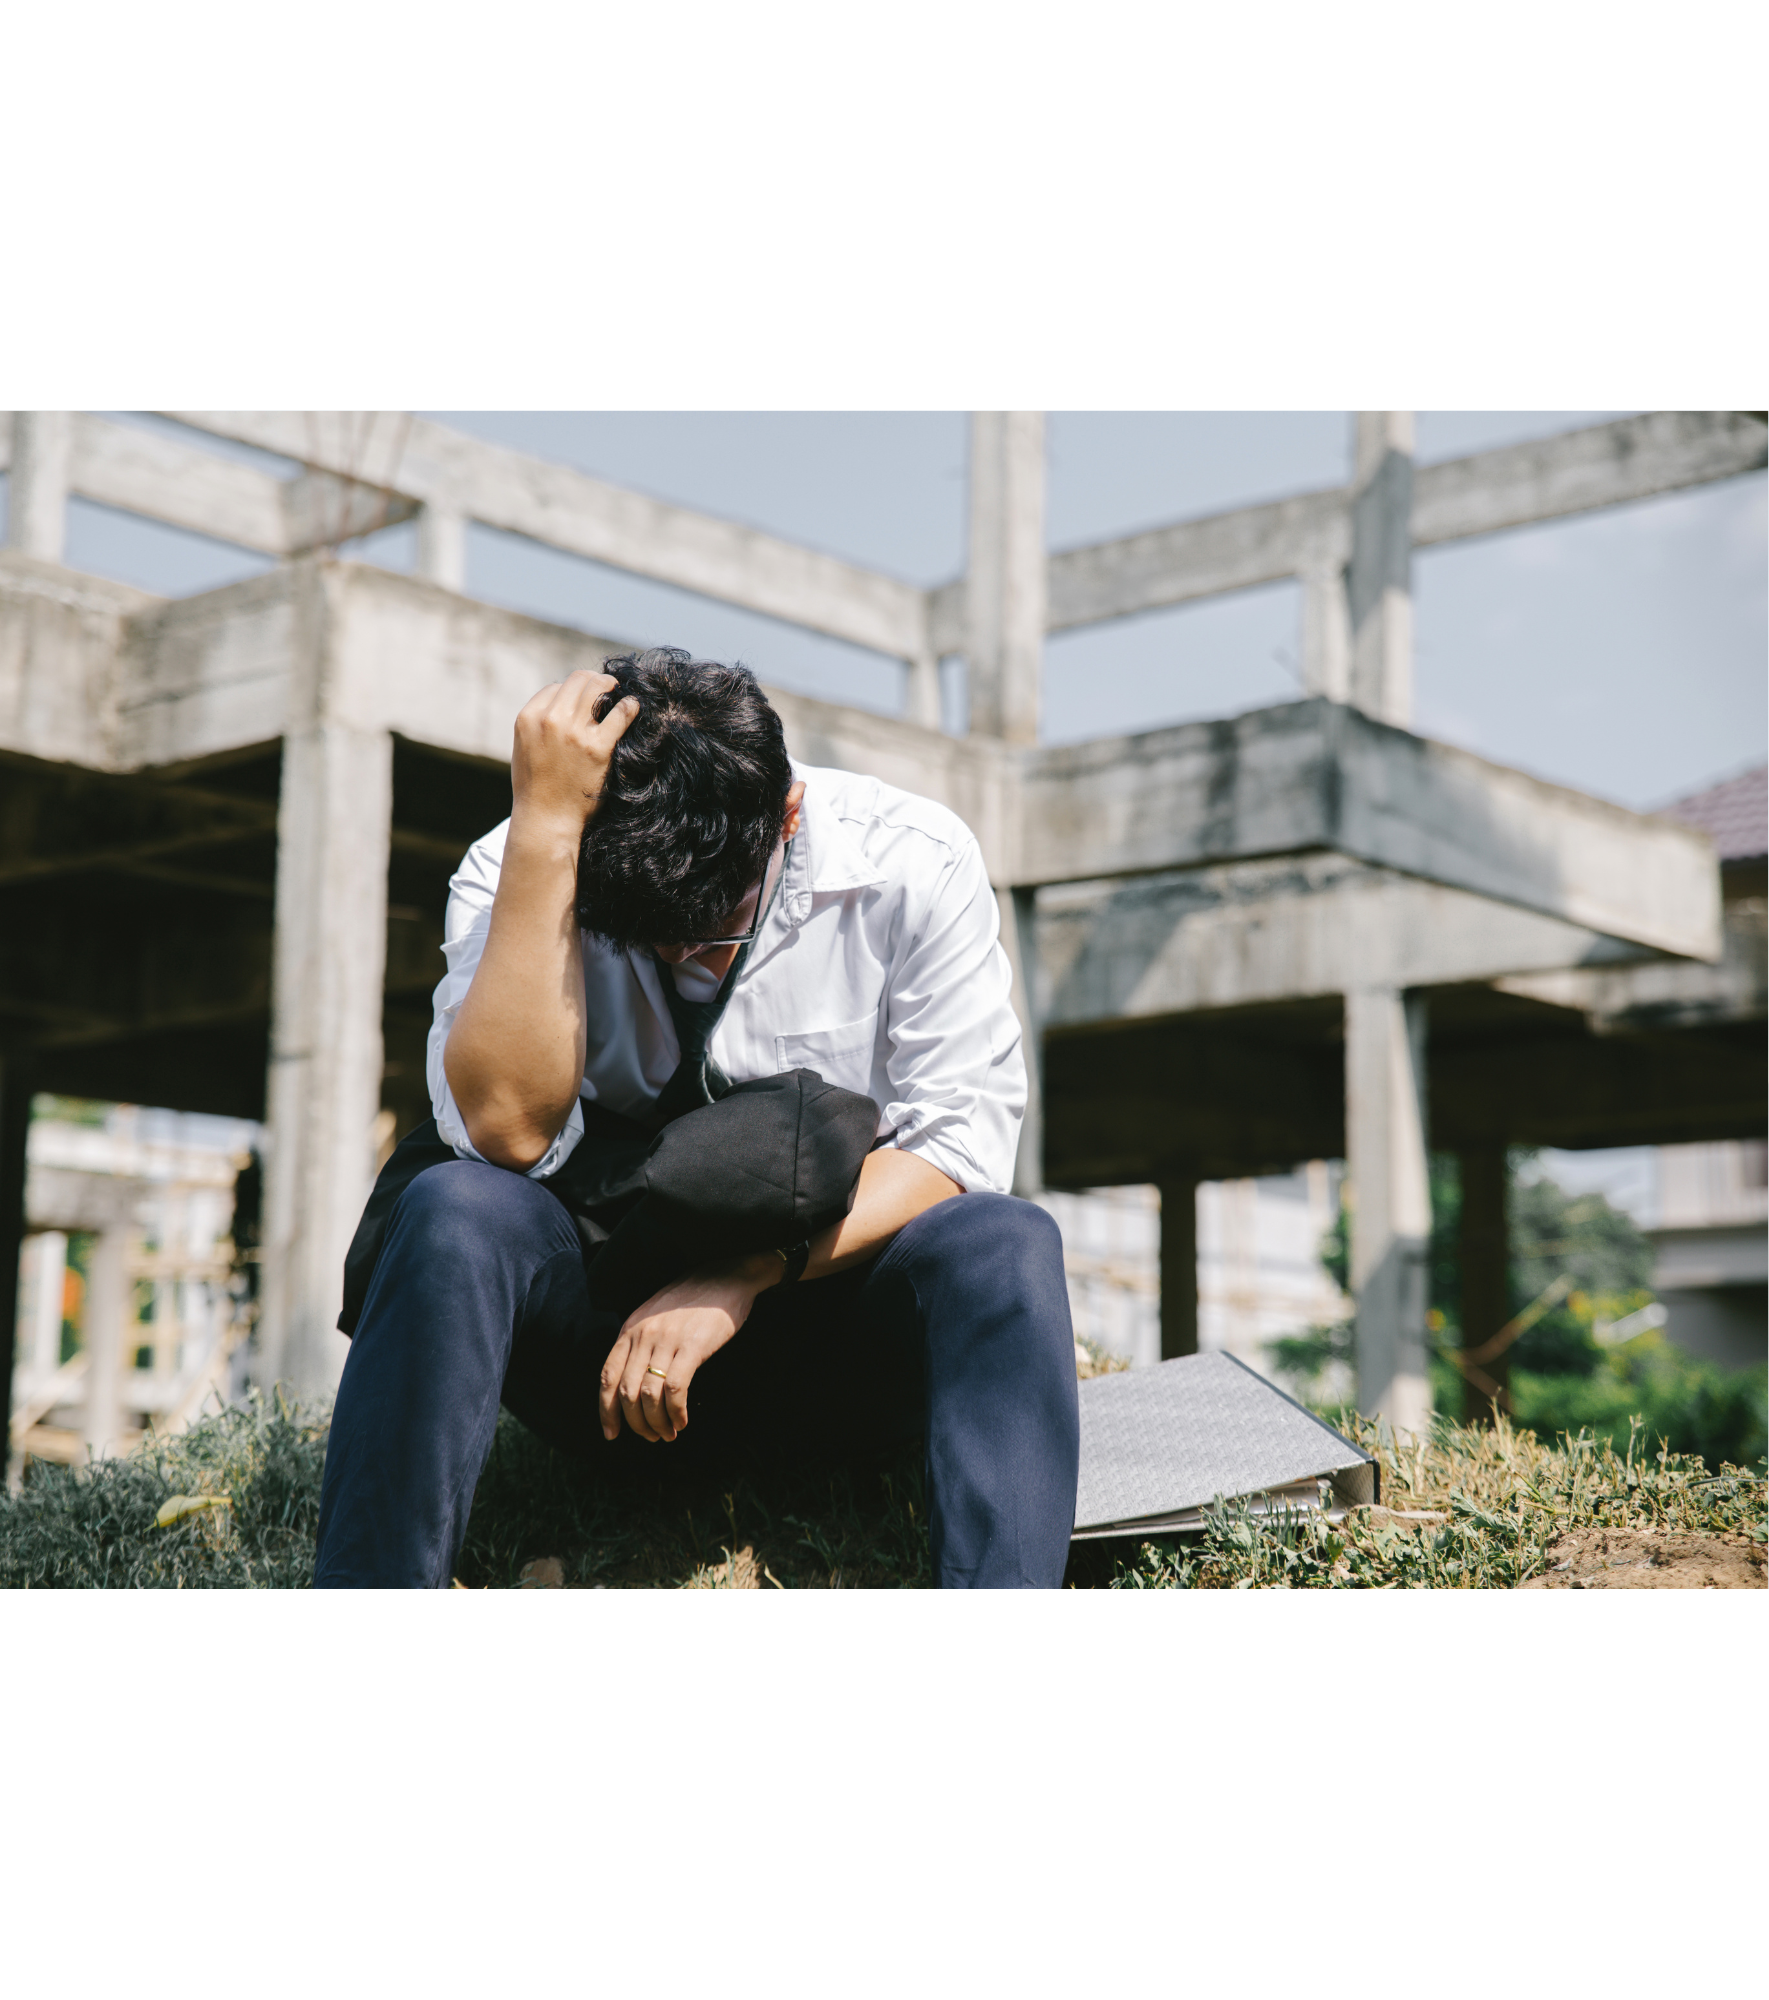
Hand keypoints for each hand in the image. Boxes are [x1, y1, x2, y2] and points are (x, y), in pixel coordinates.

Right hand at [510, 669, 639, 835]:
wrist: (546, 820)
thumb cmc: (536, 788)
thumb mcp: (524, 748)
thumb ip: (539, 724)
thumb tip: (563, 704)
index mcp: (528, 718)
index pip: (555, 687)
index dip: (571, 692)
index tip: (582, 701)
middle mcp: (550, 720)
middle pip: (578, 680)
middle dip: (594, 682)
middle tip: (606, 689)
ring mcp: (575, 733)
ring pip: (598, 688)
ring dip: (611, 687)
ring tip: (618, 694)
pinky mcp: (598, 748)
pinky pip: (621, 713)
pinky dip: (629, 706)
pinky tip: (632, 708)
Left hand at [599, 1255, 781, 1442]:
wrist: (727, 1275)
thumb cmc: (693, 1300)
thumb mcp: (655, 1315)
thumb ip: (640, 1342)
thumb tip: (631, 1385)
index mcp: (630, 1328)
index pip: (607, 1377)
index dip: (606, 1411)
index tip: (611, 1434)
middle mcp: (643, 1334)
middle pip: (627, 1392)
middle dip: (637, 1423)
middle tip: (652, 1437)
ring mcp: (667, 1340)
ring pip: (649, 1395)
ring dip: (657, 1423)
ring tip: (668, 1433)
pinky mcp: (692, 1347)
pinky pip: (675, 1390)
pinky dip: (676, 1412)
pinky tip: (682, 1421)